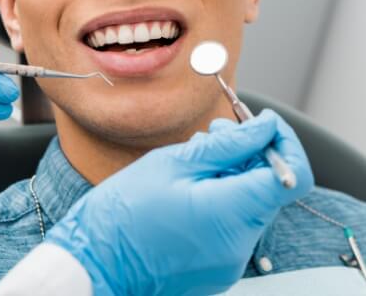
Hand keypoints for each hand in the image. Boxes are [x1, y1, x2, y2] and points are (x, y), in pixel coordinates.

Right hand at [46, 110, 313, 295]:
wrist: (95, 262)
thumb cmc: (124, 212)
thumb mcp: (173, 162)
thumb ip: (228, 144)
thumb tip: (265, 126)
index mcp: (230, 215)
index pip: (291, 175)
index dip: (282, 141)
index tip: (262, 122)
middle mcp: (240, 244)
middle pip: (270, 186)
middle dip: (250, 152)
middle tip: (216, 132)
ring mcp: (230, 259)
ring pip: (251, 201)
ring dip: (234, 172)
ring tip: (196, 157)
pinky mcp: (219, 265)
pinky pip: (235, 221)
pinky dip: (223, 195)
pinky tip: (192, 183)